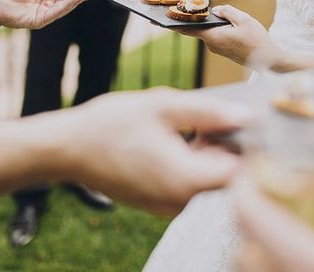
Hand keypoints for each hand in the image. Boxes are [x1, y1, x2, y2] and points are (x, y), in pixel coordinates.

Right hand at [53, 88, 253, 214]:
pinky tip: (170, 139)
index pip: (241, 171)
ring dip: (204, 152)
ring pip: (205, 177)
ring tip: (183, 124)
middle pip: (224, 175)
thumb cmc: (109, 125)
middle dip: (223, 144)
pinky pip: (186, 183)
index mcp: (185, 179)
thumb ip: (209, 112)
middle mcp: (179, 201)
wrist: (66, 149)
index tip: (242, 122)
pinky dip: (188, 162)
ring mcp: (166, 206)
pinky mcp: (156, 203)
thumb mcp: (162, 107)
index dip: (247, 145)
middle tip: (206, 116)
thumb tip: (246, 116)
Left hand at [177, 5, 279, 67]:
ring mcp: (218, 49)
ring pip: (208, 32)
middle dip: (189, 20)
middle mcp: (212, 45)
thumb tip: (216, 11)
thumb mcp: (243, 19)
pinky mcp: (224, 51)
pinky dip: (213, 29)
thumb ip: (227, 12)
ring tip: (198, 10)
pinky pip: (215, 37)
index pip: (189, 29)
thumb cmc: (257, 40)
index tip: (161, 20)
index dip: (175, 23)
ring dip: (205, 23)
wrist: (268, 60)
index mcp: (213, 37)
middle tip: (177, 9)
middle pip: (197, 30)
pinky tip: (216, 20)